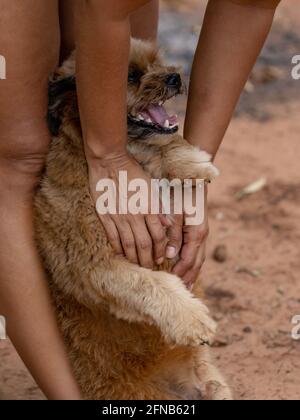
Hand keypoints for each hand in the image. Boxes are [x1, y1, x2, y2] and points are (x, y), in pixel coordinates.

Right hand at [87, 152, 169, 268]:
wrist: (109, 161)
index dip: (160, 250)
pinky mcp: (105, 215)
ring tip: (138, 265)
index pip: (158, 235)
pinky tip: (122, 255)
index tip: (161, 257)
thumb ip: (159, 208)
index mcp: (149, 207)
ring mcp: (119, 216)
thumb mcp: (152, 187)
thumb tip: (167, 225)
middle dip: (148, 259)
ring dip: (134, 258)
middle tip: (151, 267)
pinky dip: (118, 249)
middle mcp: (135, 215)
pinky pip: (112, 237)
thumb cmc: (133, 172)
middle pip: (144, 245)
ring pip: (128, 245)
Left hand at [172, 186, 208, 288]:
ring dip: (192, 272)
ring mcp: (202, 232)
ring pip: (198, 257)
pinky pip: (197, 250)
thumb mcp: (175, 213)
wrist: (193, 178)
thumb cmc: (181, 193)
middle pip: (196, 262)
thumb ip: (173, 234)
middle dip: (189, 277)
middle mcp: (202, 235)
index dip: (180, 272)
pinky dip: (193, 262)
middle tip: (181, 292)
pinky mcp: (198, 229)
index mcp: (197, 233)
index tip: (172, 283)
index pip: (189, 260)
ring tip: (186, 285)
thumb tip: (170, 255)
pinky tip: (187, 266)